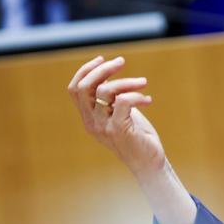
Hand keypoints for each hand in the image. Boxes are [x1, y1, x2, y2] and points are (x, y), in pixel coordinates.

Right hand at [67, 55, 165, 177]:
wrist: (149, 164)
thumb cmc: (137, 136)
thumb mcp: (120, 113)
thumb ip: (112, 97)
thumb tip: (109, 72)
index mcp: (88, 117)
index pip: (74, 89)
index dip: (85, 70)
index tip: (103, 59)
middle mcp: (91, 122)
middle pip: (84, 87)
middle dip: (103, 69)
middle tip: (122, 62)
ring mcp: (103, 127)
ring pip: (105, 90)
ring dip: (128, 81)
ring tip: (144, 83)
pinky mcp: (119, 130)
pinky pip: (124, 101)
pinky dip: (137, 95)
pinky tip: (148, 101)